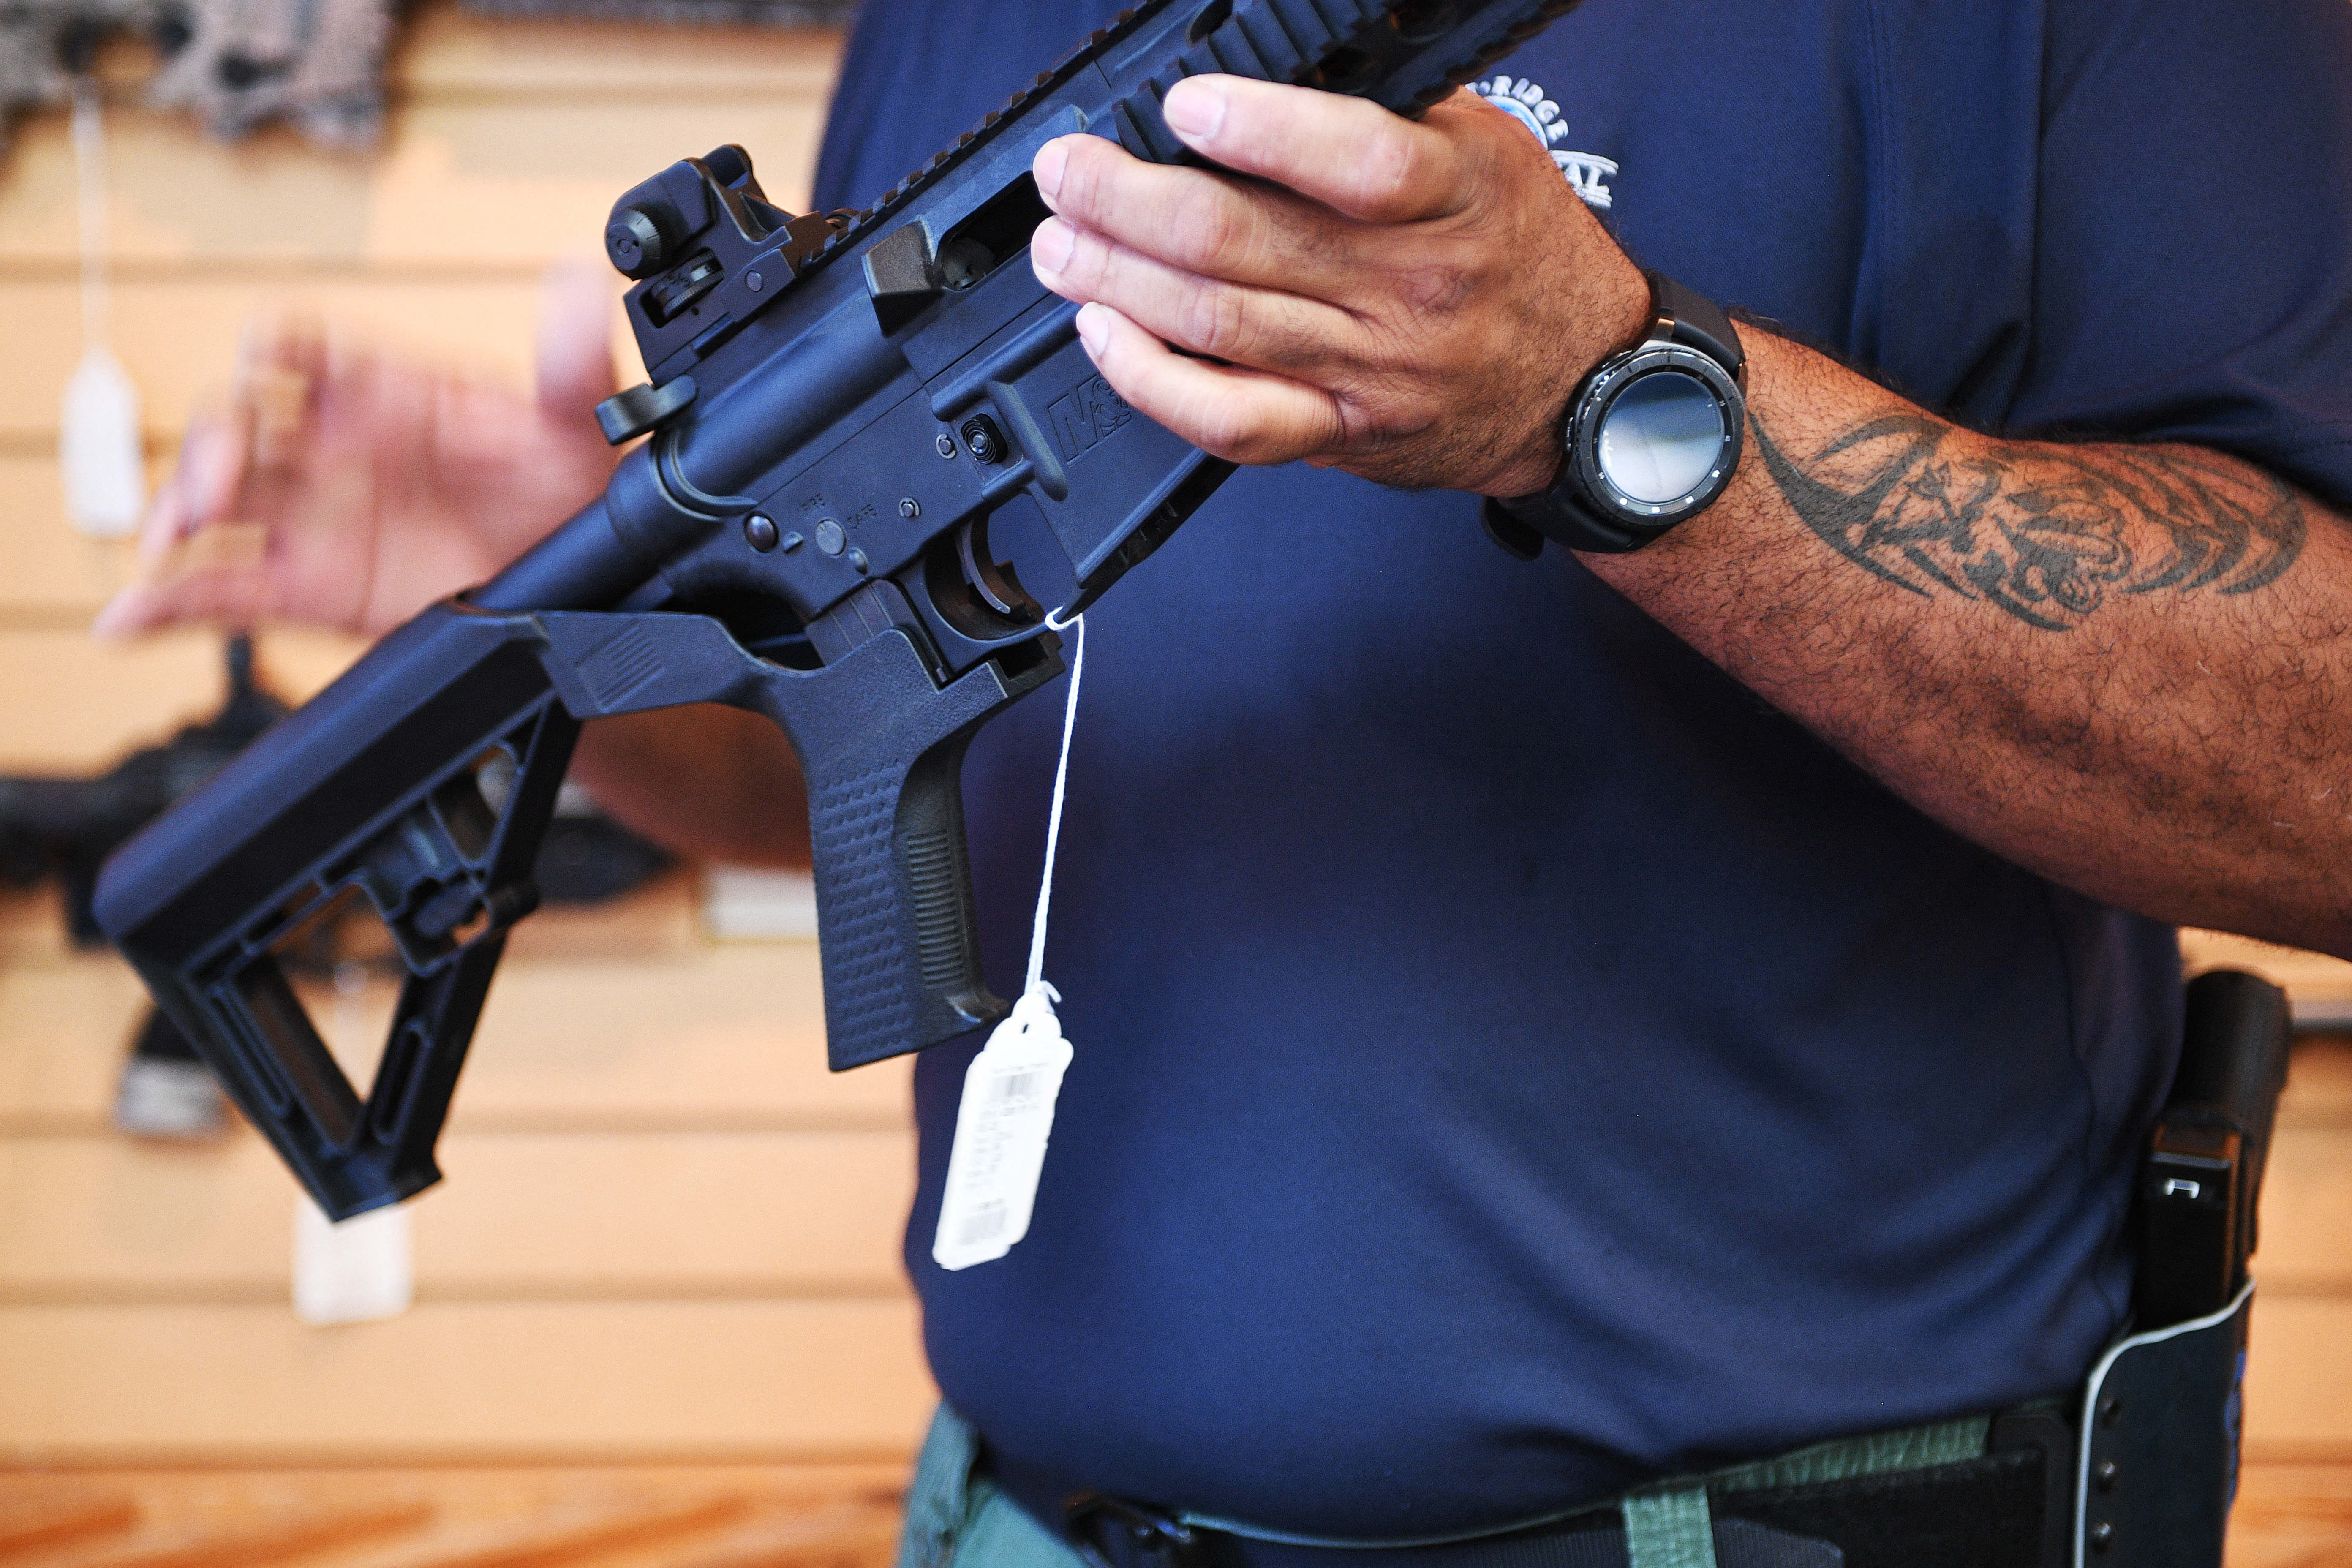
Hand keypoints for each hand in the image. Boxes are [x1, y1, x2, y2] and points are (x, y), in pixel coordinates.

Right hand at [93, 257, 622, 641]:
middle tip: (217, 487)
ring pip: (217, 500)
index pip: (307, 346)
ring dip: (176, 513)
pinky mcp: (313, 585)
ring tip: (166, 544)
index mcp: (387, 393)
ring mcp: (319, 516)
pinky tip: (130, 618)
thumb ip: (573, 358)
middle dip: (212, 444)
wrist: (589, 589)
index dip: (278, 343)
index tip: (265, 353)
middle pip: (241, 421)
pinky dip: (169, 602)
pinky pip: (224, 588)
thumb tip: (575, 280)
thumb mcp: (580, 426)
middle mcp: (338, 448)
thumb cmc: (573, 493)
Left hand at [1028, 75, 1649, 497]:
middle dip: (1129, 201)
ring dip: (1117, 278)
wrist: (1581, 384)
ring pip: (1218, 324)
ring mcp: (1371, 368)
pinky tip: (1102, 334)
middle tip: (1068, 173)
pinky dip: (1152, 381)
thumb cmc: (1519, 252)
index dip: (1260, 129)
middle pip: (1245, 242)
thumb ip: (1388, 111)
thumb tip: (1273, 60)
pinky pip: (1229, 421)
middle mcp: (1412, 286)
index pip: (1358, 162)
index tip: (1185, 105)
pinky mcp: (1341, 431)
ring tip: (1059, 242)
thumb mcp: (1485, 150)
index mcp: (1457, 196)